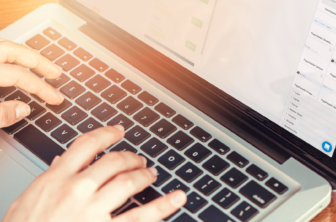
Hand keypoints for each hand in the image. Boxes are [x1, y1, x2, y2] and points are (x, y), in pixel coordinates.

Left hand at [0, 39, 63, 126]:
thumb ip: (1, 114)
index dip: (40, 87)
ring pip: (2, 47)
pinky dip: (7, 57)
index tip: (55, 98)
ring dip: (22, 55)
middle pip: (12, 50)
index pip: (19, 75)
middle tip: (56, 72)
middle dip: (38, 61)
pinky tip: (12, 65)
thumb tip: (22, 110)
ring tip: (38, 64)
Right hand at [2, 125, 186, 221]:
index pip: (87, 145)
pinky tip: (177, 198)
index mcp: (55, 179)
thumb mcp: (27, 200)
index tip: (118, 131)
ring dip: (144, 175)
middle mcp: (76, 190)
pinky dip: (163, 206)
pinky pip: (140, 217)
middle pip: (113, 162)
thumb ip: (49, 178)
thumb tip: (62, 160)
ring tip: (152, 174)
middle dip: (130, 158)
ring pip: (128, 183)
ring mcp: (92, 212)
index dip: (107, 134)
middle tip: (139, 160)